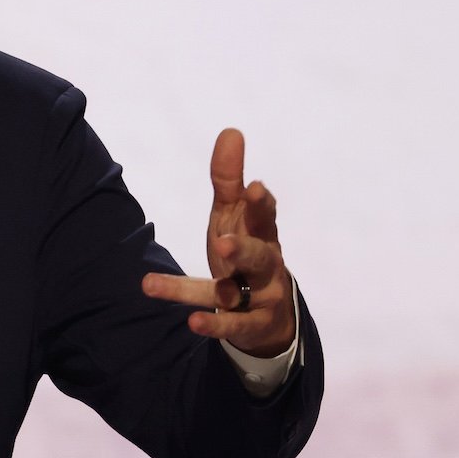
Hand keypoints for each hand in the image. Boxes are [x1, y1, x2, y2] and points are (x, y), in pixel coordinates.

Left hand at [142, 128, 294, 357]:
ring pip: (238, 294)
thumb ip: (228, 179)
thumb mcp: (234, 215)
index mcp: (262, 234)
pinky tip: (192, 322)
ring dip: (219, 291)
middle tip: (223, 242)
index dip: (262, 205)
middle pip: (259, 256)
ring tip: (189, 288)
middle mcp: (266, 266)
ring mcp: (260, 298)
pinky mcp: (249, 325)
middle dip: (243, 249)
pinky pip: (232, 326)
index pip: (266, 217)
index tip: (255, 188)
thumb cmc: (246, 250)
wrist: (269, 312)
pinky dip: (214, 324)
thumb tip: (231, 131)